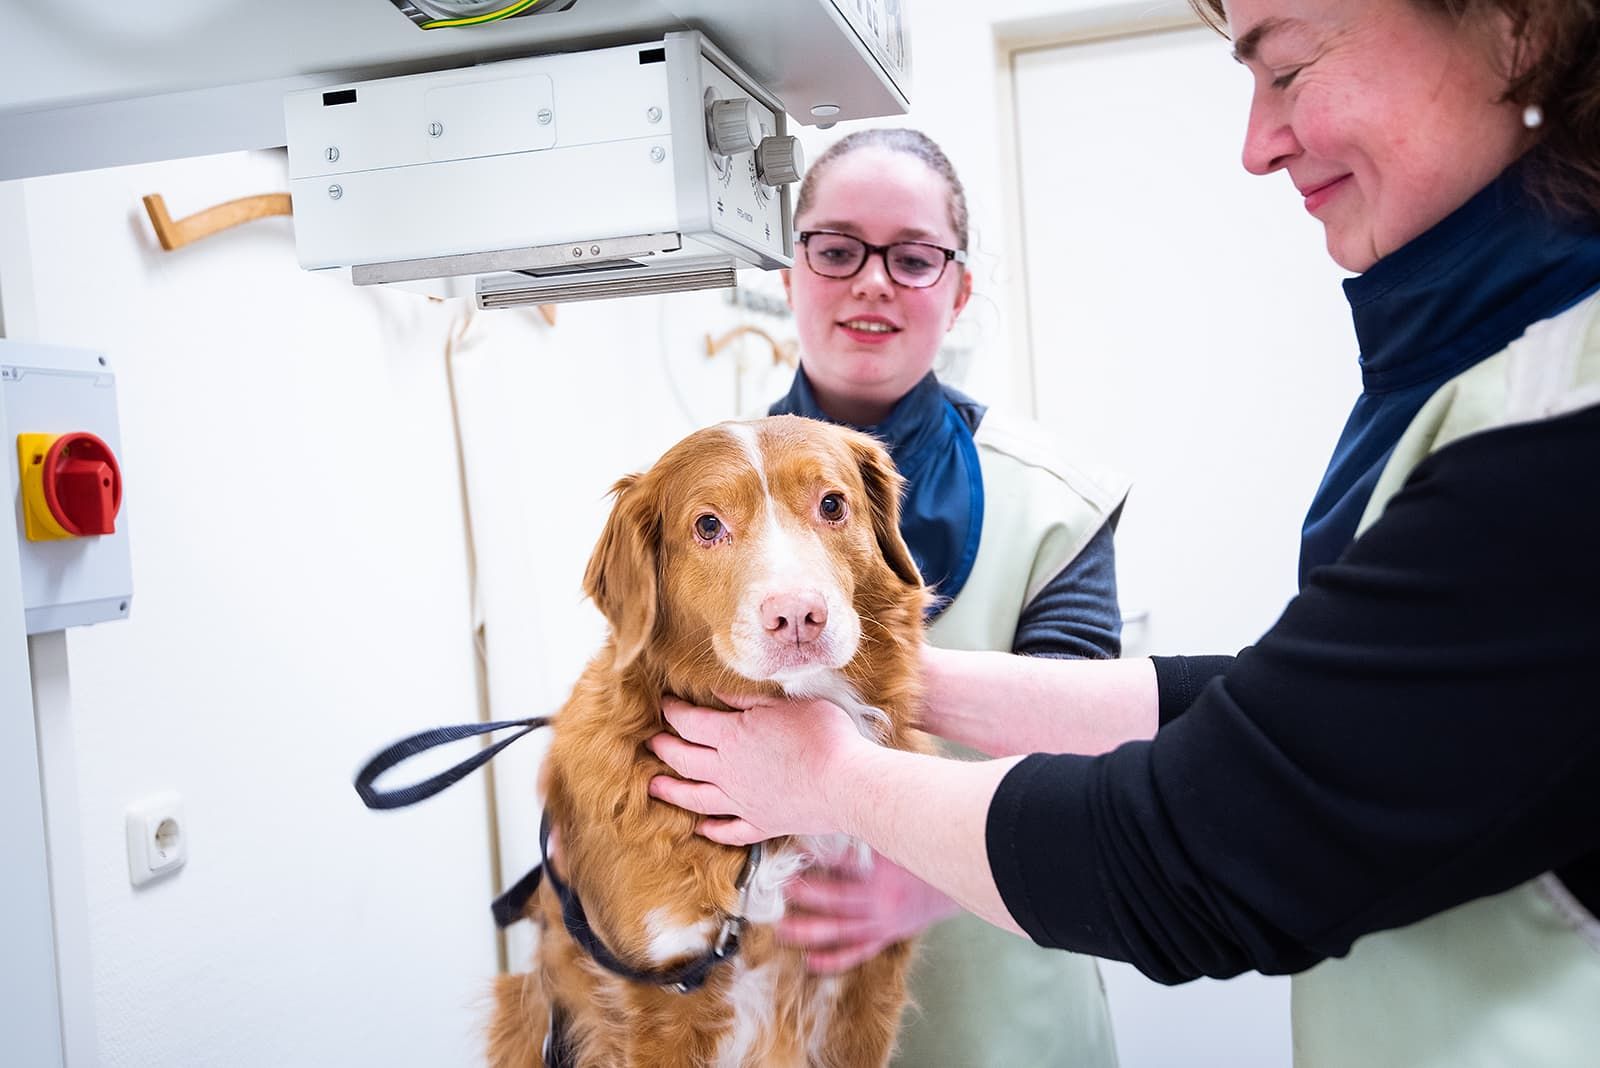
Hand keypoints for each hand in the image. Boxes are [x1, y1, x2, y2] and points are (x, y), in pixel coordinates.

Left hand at [647, 693, 872, 845]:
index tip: (664, 704)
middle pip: (684, 760)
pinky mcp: (762, 824)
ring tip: (653, 788)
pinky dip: (713, 831)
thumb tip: (716, 693)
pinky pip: (730, 831)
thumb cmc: (823, 736)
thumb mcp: (785, 704)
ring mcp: (743, 802)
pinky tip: (702, 830)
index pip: (690, 723)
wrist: (846, 784)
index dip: (673, 712)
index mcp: (733, 736)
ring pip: (696, 798)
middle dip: (663, 749)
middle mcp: (728, 772)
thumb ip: (748, 699)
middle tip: (651, 742)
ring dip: (671, 792)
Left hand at [780, 853, 960, 973]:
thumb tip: (835, 819)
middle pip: (836, 901)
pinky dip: (834, 959)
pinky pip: (857, 952)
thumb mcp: (894, 843)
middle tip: (782, 890)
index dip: (817, 860)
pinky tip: (812, 961)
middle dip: (807, 895)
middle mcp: (880, 903)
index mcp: (882, 876)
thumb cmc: (918, 860)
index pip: (843, 865)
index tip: (793, 855)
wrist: (949, 887)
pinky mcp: (884, 937)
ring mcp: (881, 924)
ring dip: (810, 931)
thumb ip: (865, 838)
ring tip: (783, 930)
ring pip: (841, 931)